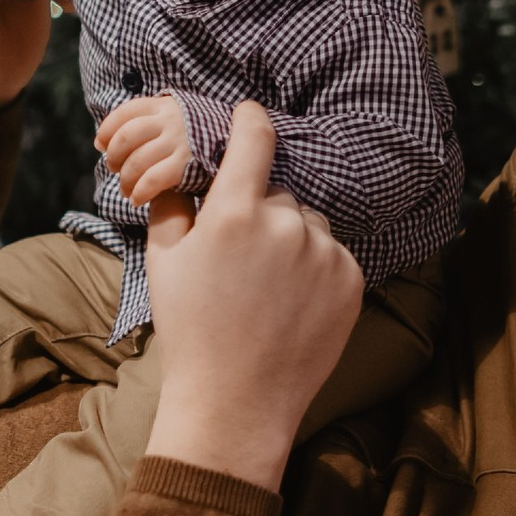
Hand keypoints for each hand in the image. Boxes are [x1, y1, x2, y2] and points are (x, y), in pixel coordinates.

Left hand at [96, 95, 193, 205]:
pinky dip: (140, 191)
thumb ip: (147, 121)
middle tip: (115, 169)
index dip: (107, 130)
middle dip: (114, 157)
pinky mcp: (186, 165)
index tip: (100, 144)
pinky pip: (153, 179)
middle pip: (126, 137)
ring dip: (125, 180)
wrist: (238, 142)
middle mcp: (169, 121)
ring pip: (137, 161)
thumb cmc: (198, 134)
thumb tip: (102, 142)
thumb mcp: (176, 115)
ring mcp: (178, 142)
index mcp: (164, 105)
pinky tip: (138, 199)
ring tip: (127, 190)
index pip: (125, 113)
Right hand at [142, 104, 362, 488]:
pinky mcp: (351, 280)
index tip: (250, 113)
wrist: (236, 403)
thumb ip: (173, 206)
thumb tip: (183, 173)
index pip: (254, 138)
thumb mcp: (164, 263)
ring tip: (266, 288)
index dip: (250, 119)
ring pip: (307, 224)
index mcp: (234, 214)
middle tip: (239, 258)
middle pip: (276, 193)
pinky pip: (332, 254)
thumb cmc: (191, 332)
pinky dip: (314, 268)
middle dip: (258, 212)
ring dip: (290, 239)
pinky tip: (290, 303)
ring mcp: (325, 253)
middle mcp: (286, 224)